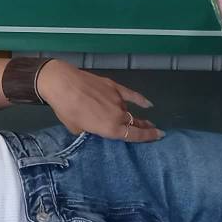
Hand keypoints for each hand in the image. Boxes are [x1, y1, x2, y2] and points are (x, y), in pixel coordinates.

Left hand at [37, 62, 162, 141]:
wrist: (62, 84)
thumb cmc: (67, 109)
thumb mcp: (77, 129)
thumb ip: (92, 131)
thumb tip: (96, 128)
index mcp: (110, 129)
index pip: (135, 135)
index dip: (149, 137)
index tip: (159, 136)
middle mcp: (118, 115)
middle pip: (135, 123)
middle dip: (145, 127)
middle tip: (153, 130)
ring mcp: (117, 99)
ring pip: (129, 111)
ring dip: (134, 116)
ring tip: (140, 119)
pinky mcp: (113, 87)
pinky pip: (131, 95)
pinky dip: (140, 99)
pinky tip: (147, 103)